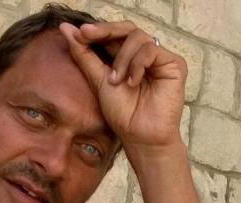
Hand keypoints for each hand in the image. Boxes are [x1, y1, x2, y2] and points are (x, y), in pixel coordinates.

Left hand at [59, 21, 186, 150]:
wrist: (139, 136)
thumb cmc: (122, 114)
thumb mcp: (98, 81)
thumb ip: (84, 55)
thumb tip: (66, 29)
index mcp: (127, 58)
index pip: (113, 34)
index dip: (96, 31)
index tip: (78, 32)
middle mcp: (144, 55)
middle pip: (126, 28)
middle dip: (104, 30)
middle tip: (86, 34)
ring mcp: (160, 58)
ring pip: (137, 37)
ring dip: (121, 58)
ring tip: (116, 81)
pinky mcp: (174, 64)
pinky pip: (151, 50)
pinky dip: (137, 64)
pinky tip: (133, 83)